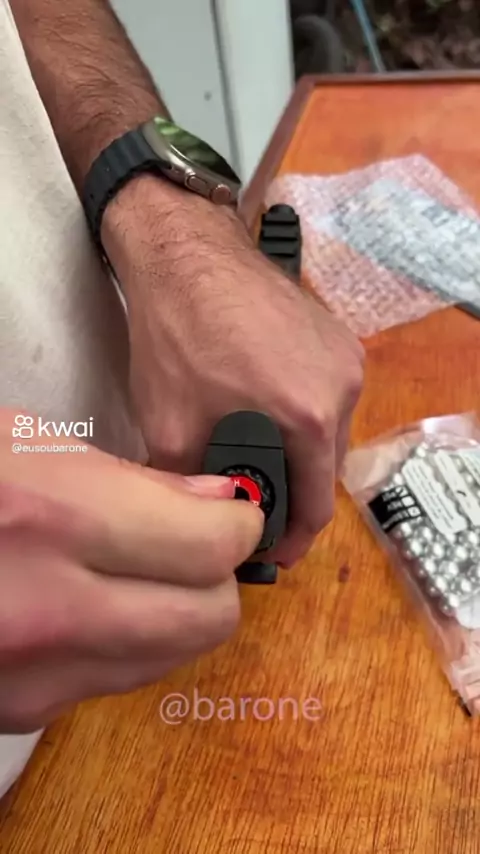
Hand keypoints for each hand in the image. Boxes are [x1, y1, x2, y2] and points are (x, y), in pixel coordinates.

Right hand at [0, 409, 262, 731]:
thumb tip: (215, 501)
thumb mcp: (19, 443)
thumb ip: (129, 479)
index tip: (232, 511)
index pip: (209, 545)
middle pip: (206, 619)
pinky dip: (118, 644)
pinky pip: (109, 681)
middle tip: (190, 541)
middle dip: (213, 577)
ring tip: (129, 568)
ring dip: (170, 612)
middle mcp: (42, 612)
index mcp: (47, 518)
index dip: (236, 522)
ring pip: (167, 659)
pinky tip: (82, 602)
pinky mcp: (12, 711)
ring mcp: (26, 675)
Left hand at [102, 179, 363, 567]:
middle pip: (326, 469)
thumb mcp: (170, 427)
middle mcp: (343, 387)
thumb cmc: (176, 335)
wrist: (185, 252)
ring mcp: (345, 356)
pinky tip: (264, 410)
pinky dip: (301, 414)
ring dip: (297, 453)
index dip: (292, 538)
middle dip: (292, 494)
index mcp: (310, 417)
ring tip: (256, 457)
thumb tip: (209, 520)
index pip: (317, 505)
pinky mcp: (337, 333)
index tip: (270, 551)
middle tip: (255, 506)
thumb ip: (197, 487)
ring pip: (329, 432)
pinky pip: (327, 394)